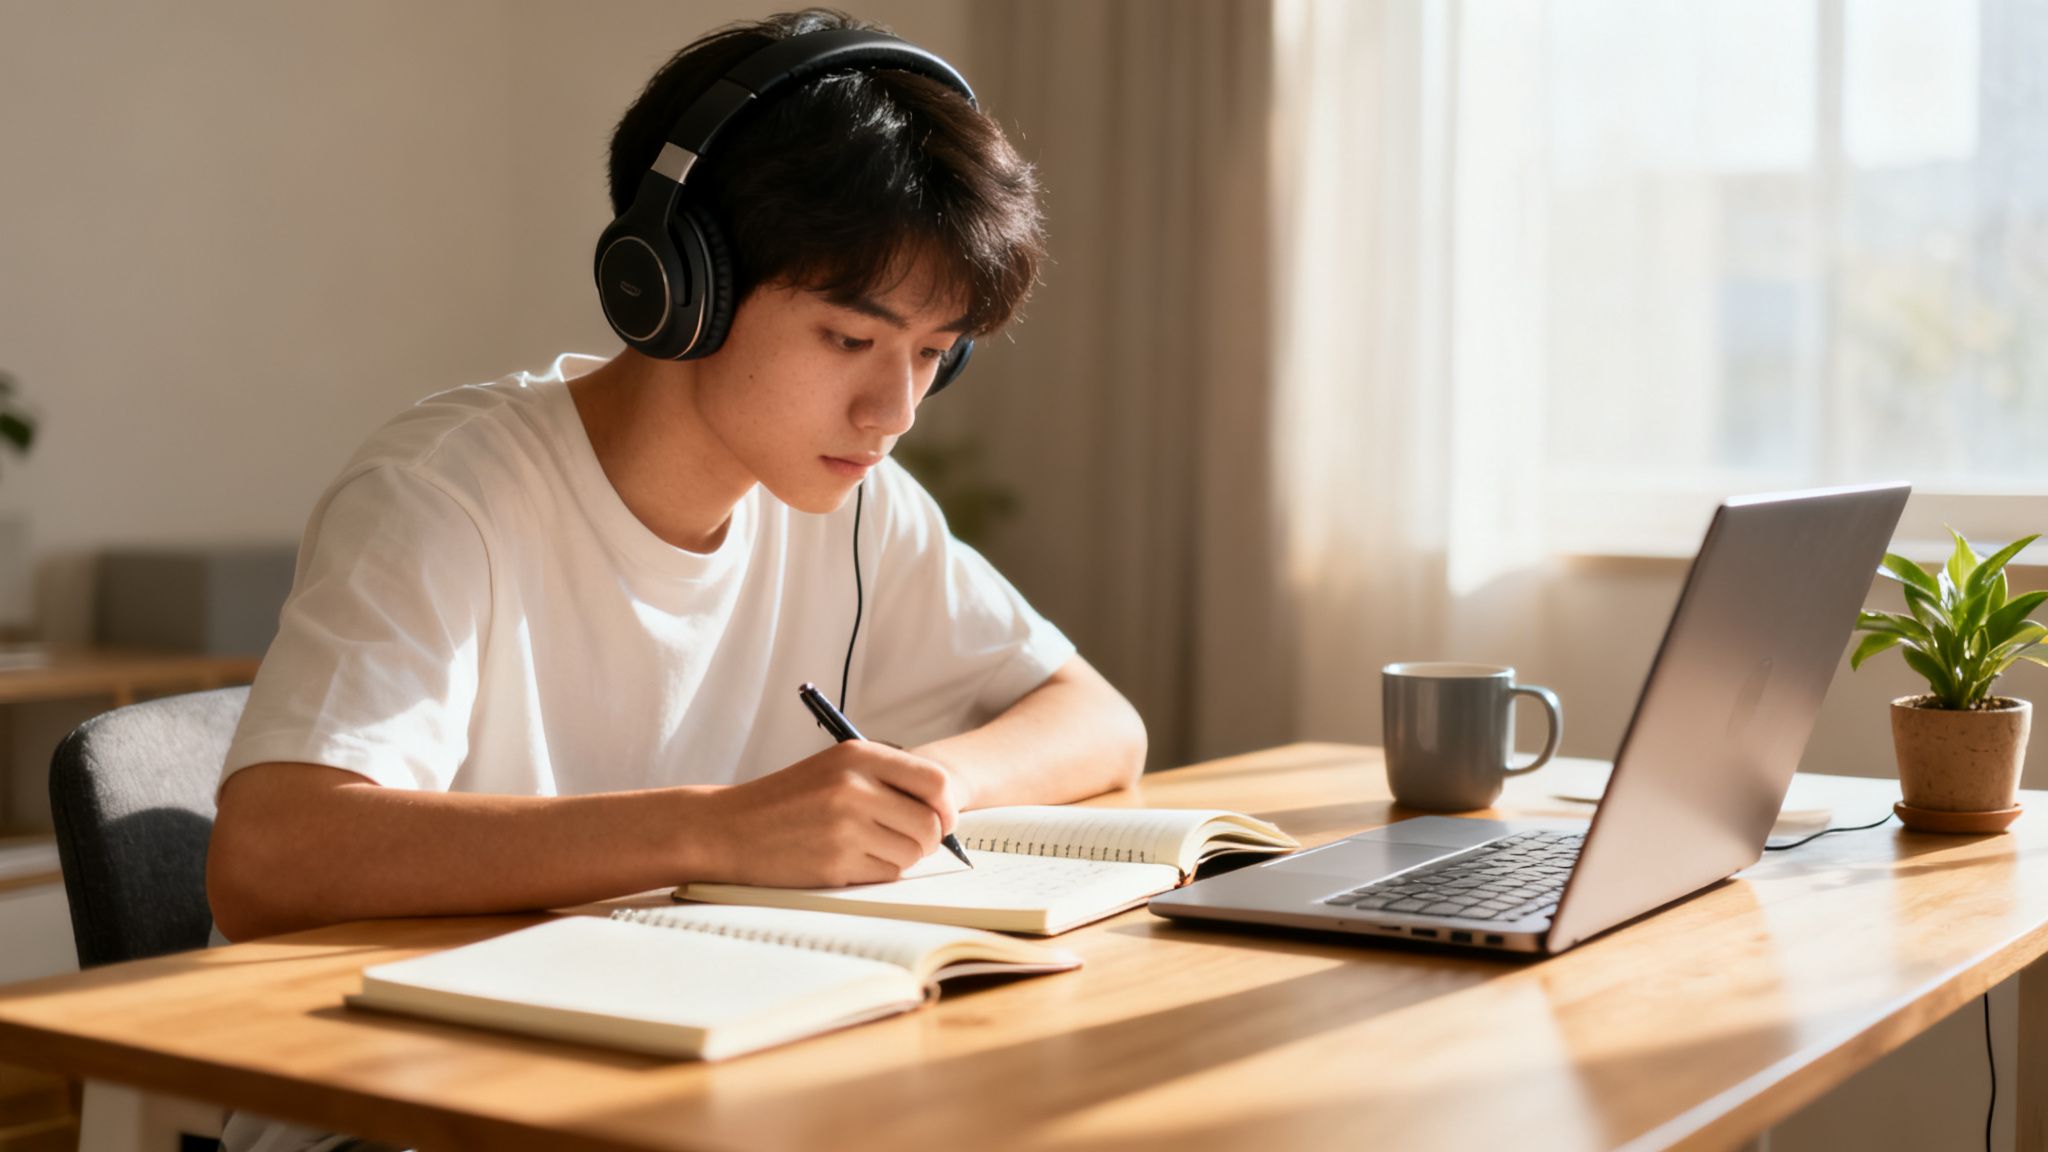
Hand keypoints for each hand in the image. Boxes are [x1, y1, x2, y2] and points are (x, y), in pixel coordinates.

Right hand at [688, 742, 963, 887]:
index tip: (942, 819)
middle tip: (905, 839)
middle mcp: (855, 787)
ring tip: (869, 848)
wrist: (728, 828)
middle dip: (927, 839)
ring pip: (912, 853)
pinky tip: (849, 860)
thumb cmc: (788, 800)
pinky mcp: (834, 862)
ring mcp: (845, 826)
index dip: (947, 807)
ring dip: (900, 857)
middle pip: (931, 824)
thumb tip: (945, 811)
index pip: (937, 782)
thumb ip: (888, 778)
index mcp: (859, 755)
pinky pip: (886, 874)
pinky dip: (877, 872)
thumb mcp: (835, 767)